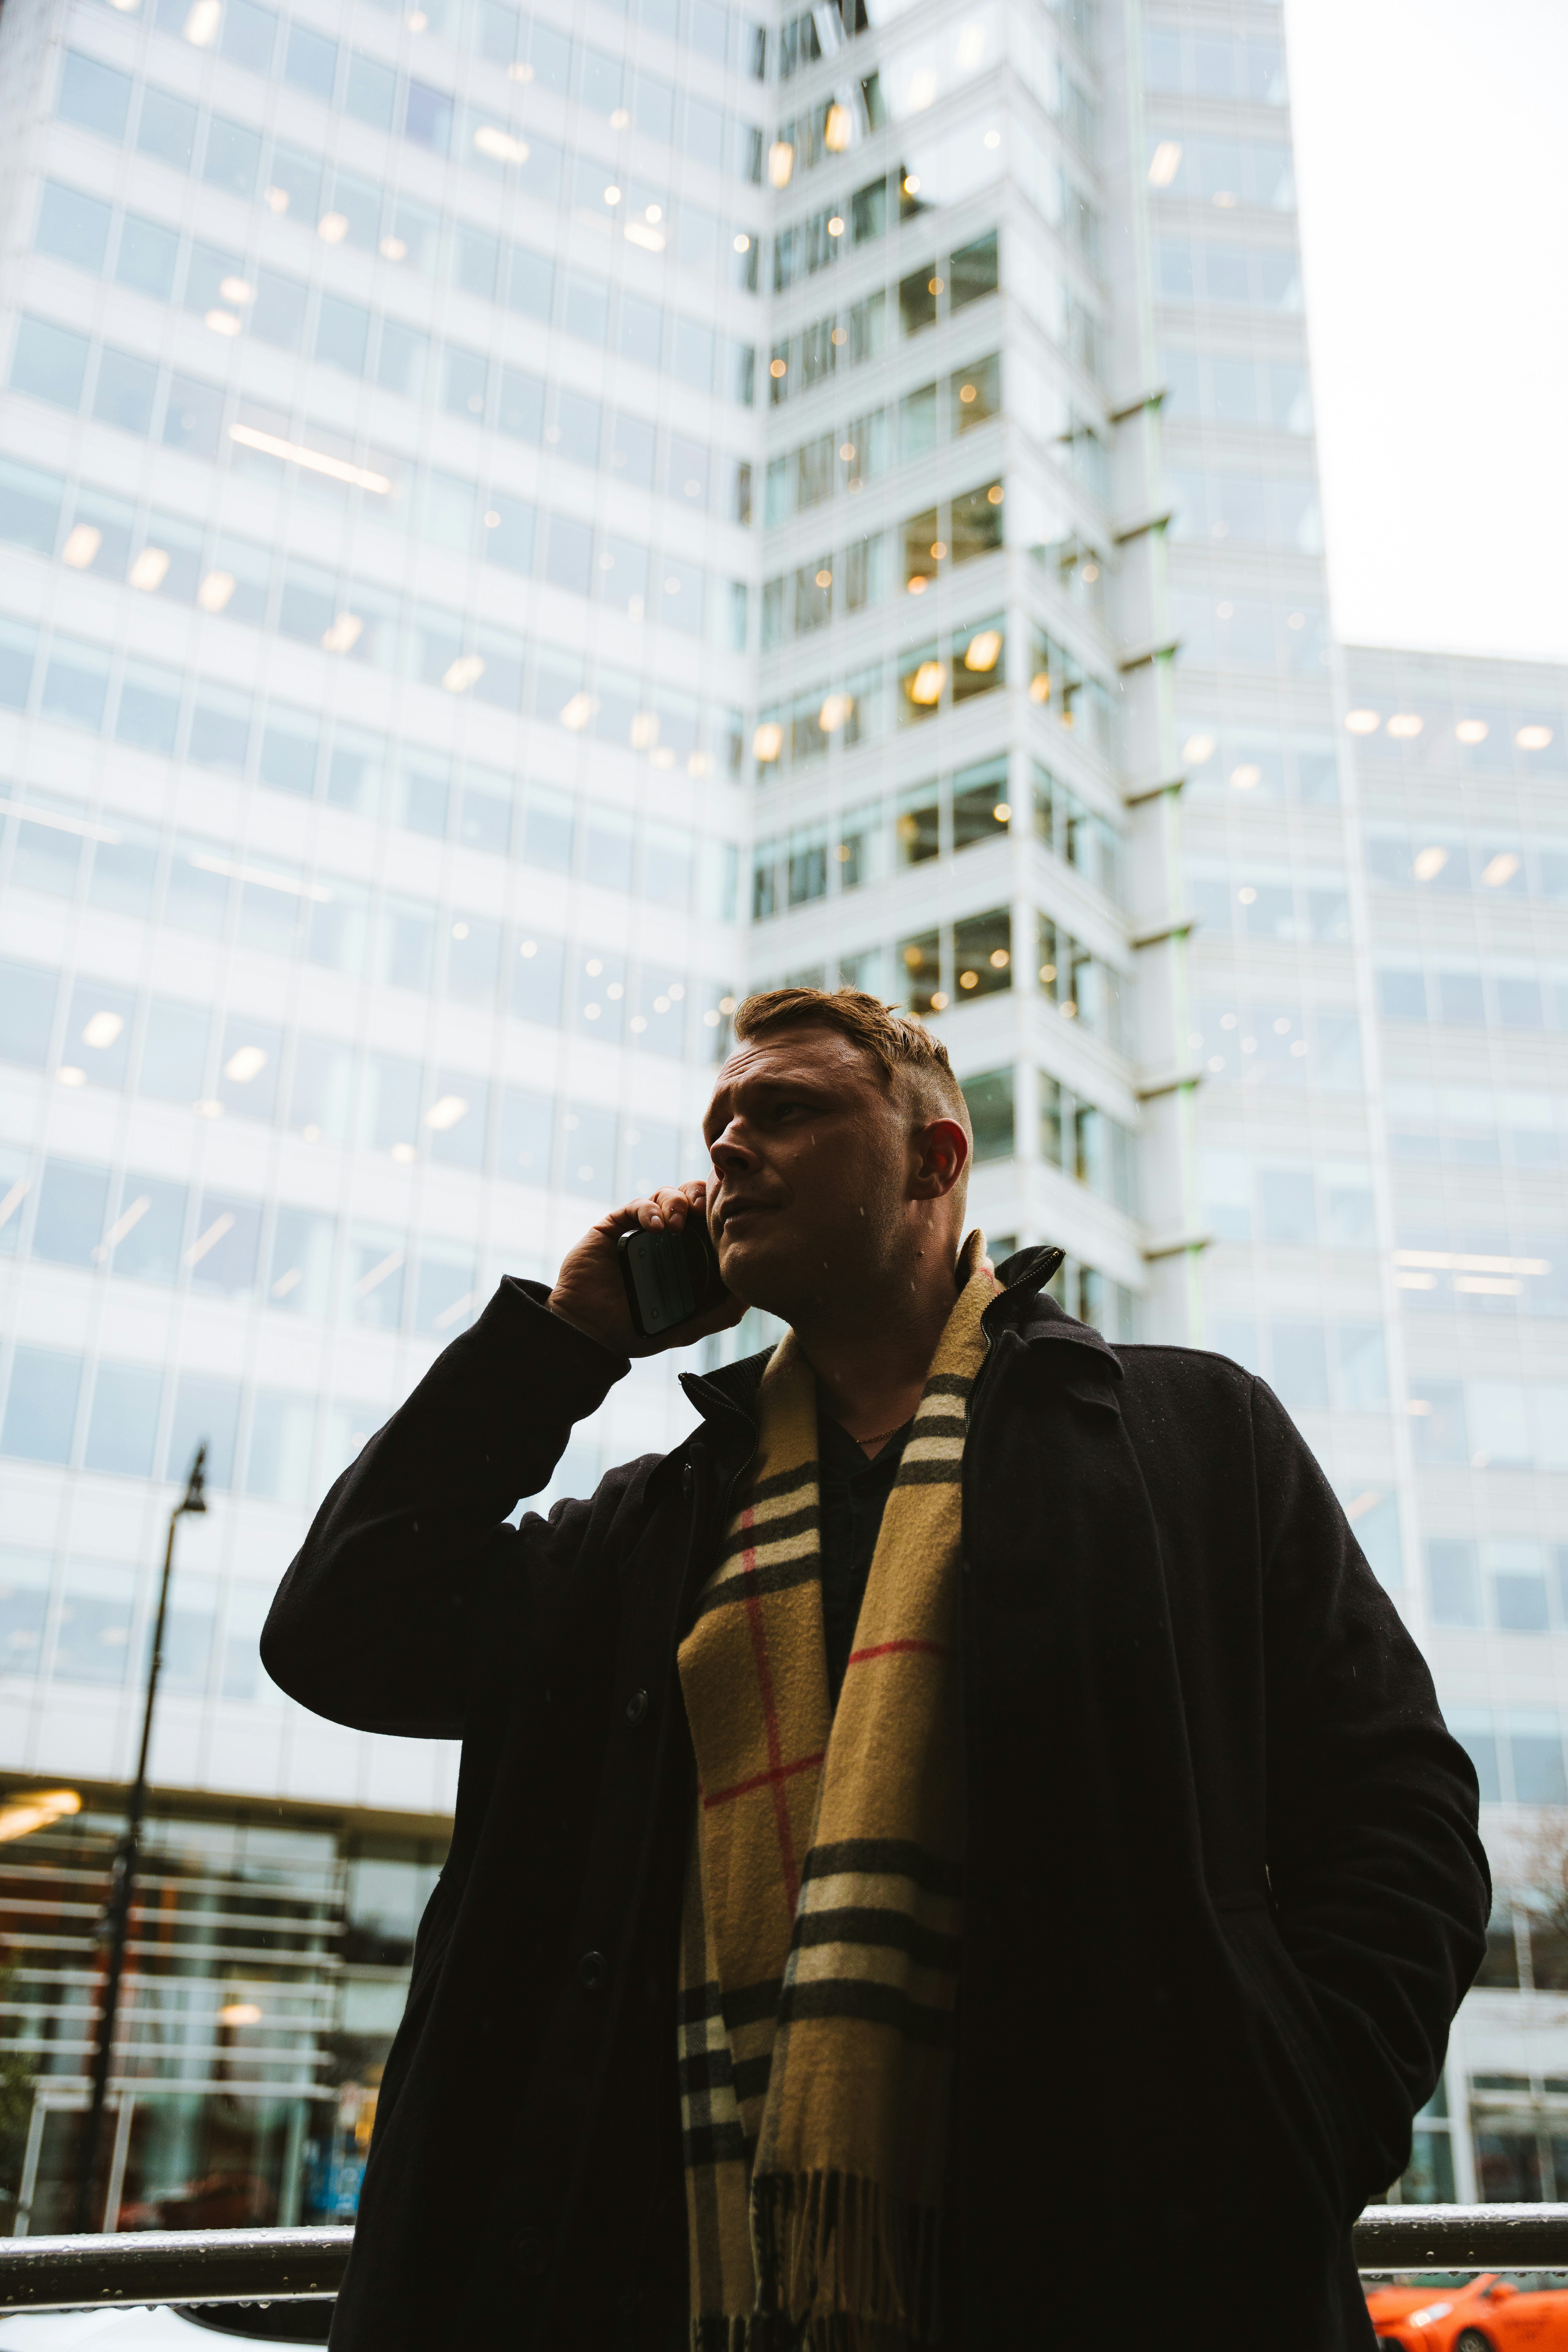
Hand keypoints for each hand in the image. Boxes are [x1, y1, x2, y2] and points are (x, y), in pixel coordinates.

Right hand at [547, 1181, 745, 1358]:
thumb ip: (717, 1315)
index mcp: (689, 1256)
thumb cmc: (635, 1332)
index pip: (711, 1223)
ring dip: (677, 1200)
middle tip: (704, 1210)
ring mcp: (642, 1230)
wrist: (589, 1332)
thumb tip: (749, 1297)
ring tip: (677, 1222)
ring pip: (668, 1195)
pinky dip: (650, 1210)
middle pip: (693, 1200)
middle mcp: (668, 1239)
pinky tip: (656, 1227)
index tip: (728, 1221)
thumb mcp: (684, 1327)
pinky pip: (637, 1205)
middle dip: (702, 1197)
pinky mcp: (617, 1226)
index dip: (722, 1214)